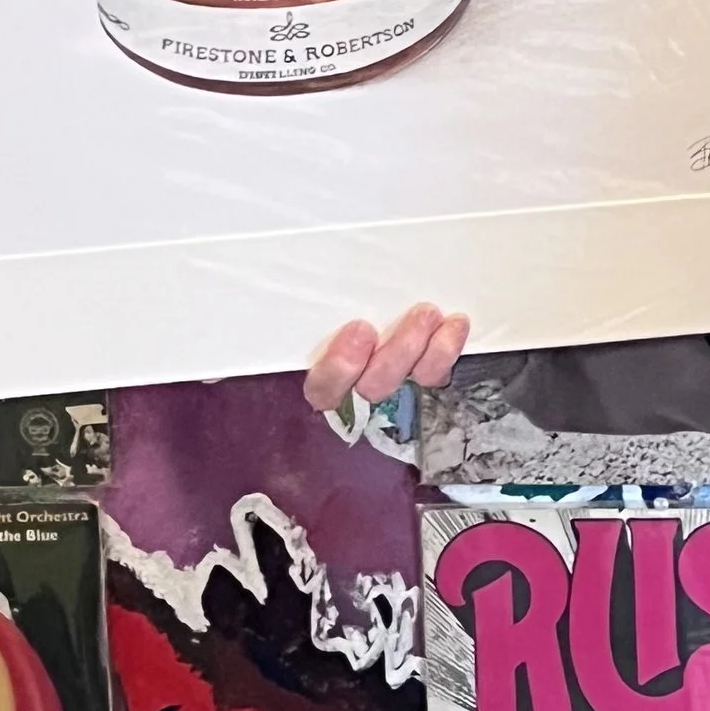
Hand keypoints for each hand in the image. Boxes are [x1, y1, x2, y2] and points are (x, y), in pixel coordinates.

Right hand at [302, 303, 469, 418]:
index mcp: (321, 383)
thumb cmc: (314, 319)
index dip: (341, 367)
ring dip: (431, 351)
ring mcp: (392, 391)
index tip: (360, 329)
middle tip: (421, 315)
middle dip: (400, 353)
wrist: (354, 326)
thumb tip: (254, 315)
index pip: (324, 390)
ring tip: (437, 315)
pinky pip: (437, 376)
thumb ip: (293, 323)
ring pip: (412, 384)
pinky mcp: (421, 381)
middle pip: (376, 388)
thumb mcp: (298, 328)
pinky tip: (456, 324)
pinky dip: (447, 351)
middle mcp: (355, 396)